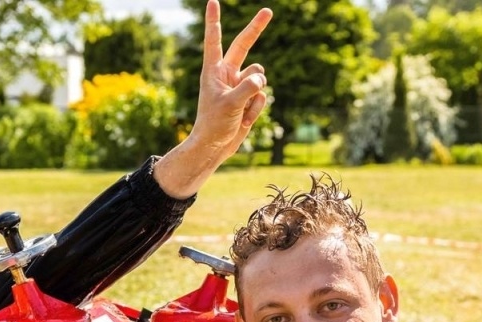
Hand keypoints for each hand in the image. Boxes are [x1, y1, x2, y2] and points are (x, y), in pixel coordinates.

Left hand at [153, 0, 271, 198]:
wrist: (215, 147)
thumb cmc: (214, 124)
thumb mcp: (230, 104)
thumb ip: (247, 88)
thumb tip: (262, 78)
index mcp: (214, 71)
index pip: (214, 40)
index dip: (214, 21)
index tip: (213, 2)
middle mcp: (227, 73)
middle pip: (245, 45)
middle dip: (257, 28)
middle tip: (269, 11)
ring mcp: (239, 85)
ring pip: (260, 77)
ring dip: (255, 94)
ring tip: (241, 111)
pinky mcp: (248, 98)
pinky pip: (262, 96)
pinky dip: (256, 109)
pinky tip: (243, 120)